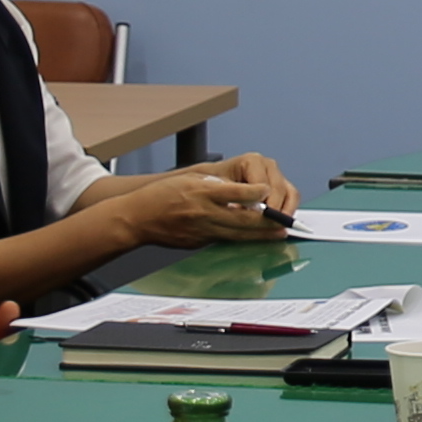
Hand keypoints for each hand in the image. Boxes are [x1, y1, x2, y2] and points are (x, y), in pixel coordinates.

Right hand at [89, 163, 297, 247]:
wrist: (136, 218)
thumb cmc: (161, 195)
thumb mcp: (189, 179)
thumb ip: (216, 185)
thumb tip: (245, 194)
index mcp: (201, 192)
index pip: (234, 192)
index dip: (255, 193)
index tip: (269, 191)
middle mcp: (203, 213)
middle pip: (241, 219)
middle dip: (266, 222)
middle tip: (285, 222)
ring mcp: (200, 231)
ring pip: (237, 234)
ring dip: (260, 236)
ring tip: (278, 234)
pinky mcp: (197, 243)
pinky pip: (224, 242)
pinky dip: (241, 241)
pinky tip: (254, 241)